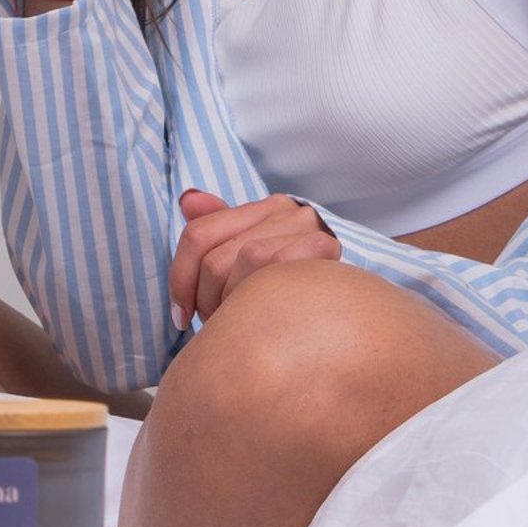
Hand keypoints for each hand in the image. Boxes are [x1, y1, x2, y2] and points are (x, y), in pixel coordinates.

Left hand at [169, 187, 340, 325]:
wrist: (347, 311)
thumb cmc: (286, 293)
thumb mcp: (246, 268)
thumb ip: (217, 235)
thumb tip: (189, 200)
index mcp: (258, 210)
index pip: (197, 235)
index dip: (180, 278)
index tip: (181, 314)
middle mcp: (281, 209)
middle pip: (216, 259)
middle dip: (207, 301)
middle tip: (218, 326)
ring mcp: (305, 223)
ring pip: (249, 261)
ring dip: (237, 304)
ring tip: (243, 326)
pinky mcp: (326, 243)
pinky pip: (281, 266)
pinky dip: (267, 297)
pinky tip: (270, 320)